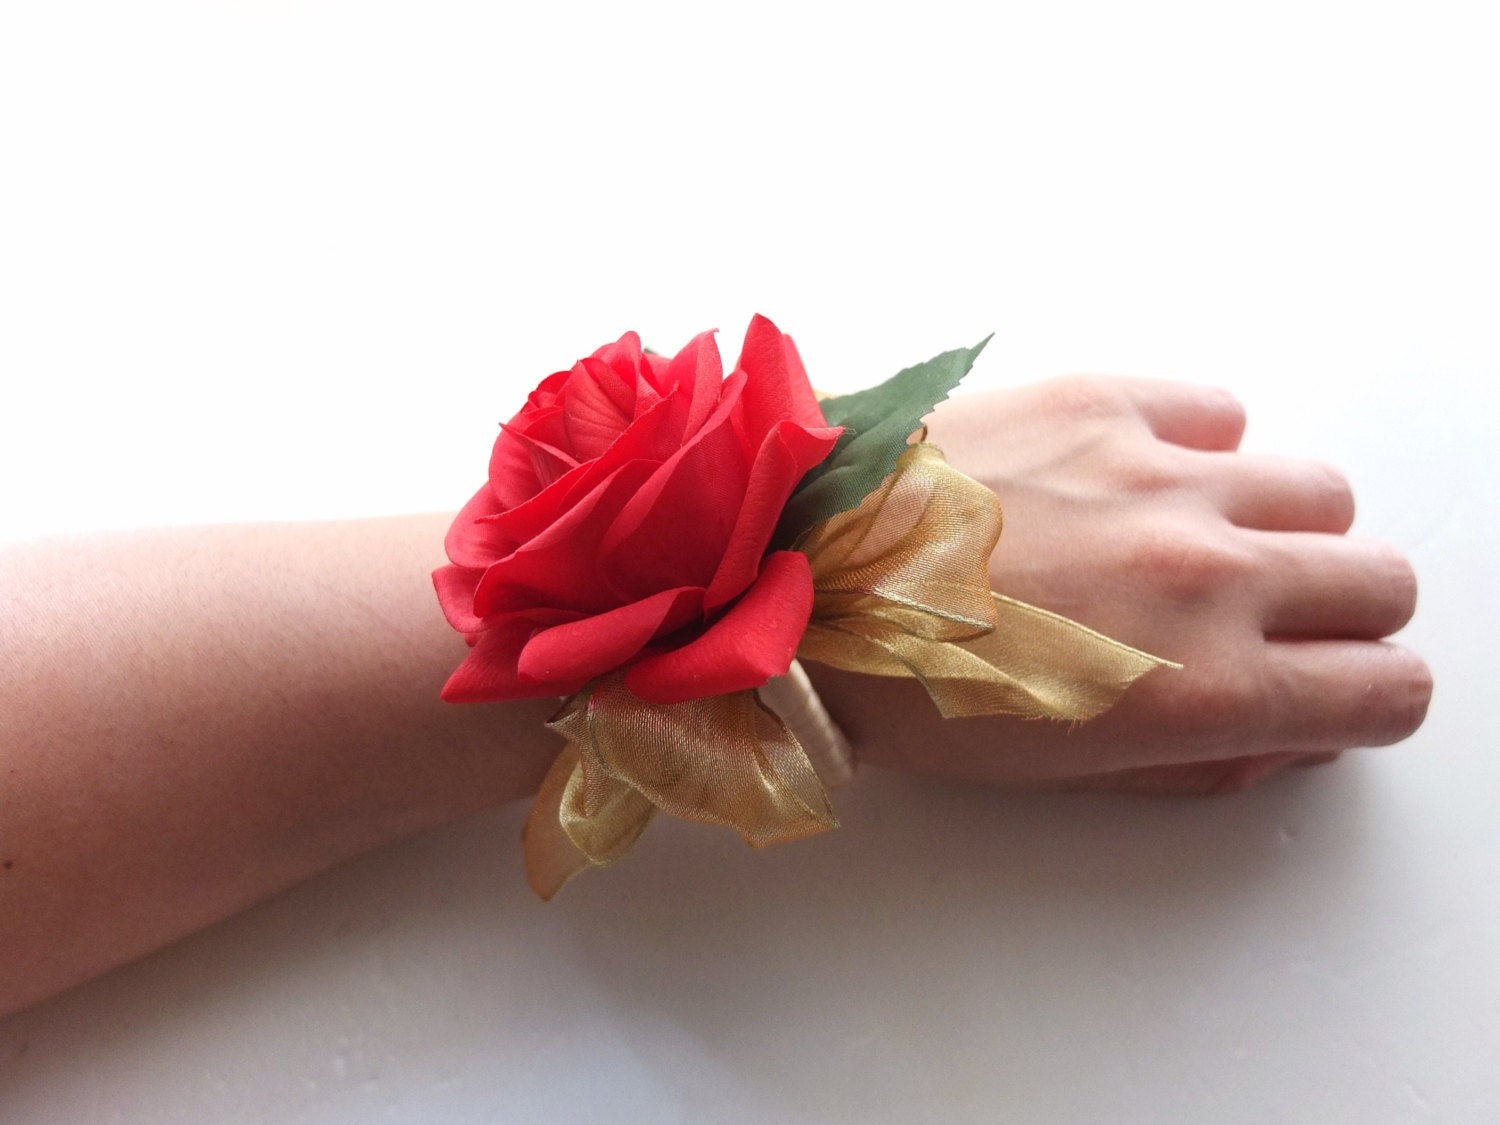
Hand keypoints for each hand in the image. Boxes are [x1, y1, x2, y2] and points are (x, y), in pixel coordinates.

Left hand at [809, 376, 1430, 793]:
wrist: (795, 572)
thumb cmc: (905, 690)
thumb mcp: (1057, 773)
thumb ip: (1196, 758)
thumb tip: (1278, 727)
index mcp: (1200, 689)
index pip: (1389, 691)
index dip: (1367, 699)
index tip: (1327, 693)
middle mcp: (1209, 572)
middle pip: (1383, 582)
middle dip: (1343, 615)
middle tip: (1266, 622)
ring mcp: (1163, 475)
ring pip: (1320, 491)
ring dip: (1281, 528)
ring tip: (1192, 543)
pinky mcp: (1106, 400)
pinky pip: (1222, 413)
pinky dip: (1201, 451)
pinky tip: (1128, 478)